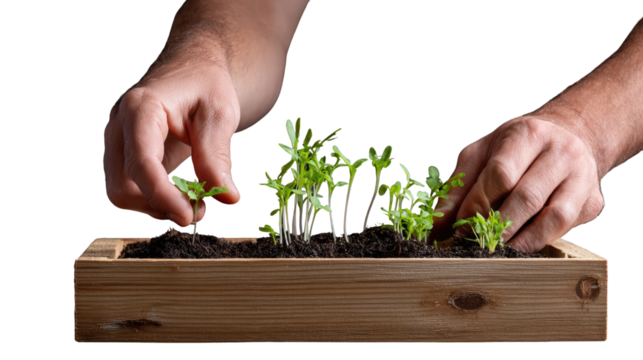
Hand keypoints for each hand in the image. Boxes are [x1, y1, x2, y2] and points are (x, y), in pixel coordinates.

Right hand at [103, 58, 241, 228]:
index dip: (163, 196)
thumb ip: (218, 156)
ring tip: (194, 202)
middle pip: (121, 187)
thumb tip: (228, 198)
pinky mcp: (125, 154)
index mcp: (141, 108)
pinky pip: (131, 188)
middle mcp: (119, 125)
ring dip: (156, 207)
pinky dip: (155, 200)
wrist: (193, 65)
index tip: (188, 217)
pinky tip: (183, 196)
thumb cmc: (206, 82)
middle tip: (197, 212)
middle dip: (157, 207)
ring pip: (122, 193)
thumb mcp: (220, 114)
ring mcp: (117, 140)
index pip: (141, 163)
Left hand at [429, 116, 605, 252]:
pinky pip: (567, 228)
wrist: (571, 135)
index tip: (460, 226)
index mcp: (527, 134)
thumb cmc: (517, 147)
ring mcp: (583, 177)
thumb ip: (457, 187)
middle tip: (476, 244)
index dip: (478, 204)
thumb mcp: (481, 154)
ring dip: (521, 241)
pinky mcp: (593, 201)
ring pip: (553, 217)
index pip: (501, 174)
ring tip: (498, 252)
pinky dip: (541, 241)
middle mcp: (561, 152)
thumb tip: (435, 225)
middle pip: (527, 197)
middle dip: (497, 226)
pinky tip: (520, 247)